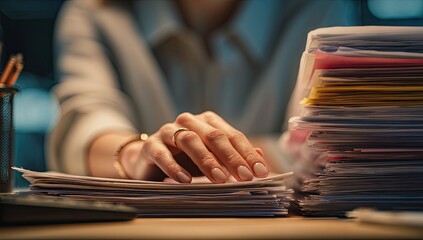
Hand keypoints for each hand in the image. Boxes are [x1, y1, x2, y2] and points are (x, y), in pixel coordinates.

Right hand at [122, 111, 268, 182]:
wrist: (149, 159)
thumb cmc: (186, 159)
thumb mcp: (212, 158)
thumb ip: (234, 156)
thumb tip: (260, 156)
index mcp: (207, 122)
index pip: (232, 135)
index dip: (247, 153)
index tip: (261, 172)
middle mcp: (189, 122)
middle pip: (213, 136)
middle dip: (231, 157)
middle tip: (244, 176)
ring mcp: (168, 131)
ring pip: (189, 141)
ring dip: (206, 160)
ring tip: (219, 179)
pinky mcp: (151, 146)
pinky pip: (163, 154)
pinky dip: (174, 167)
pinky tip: (185, 180)